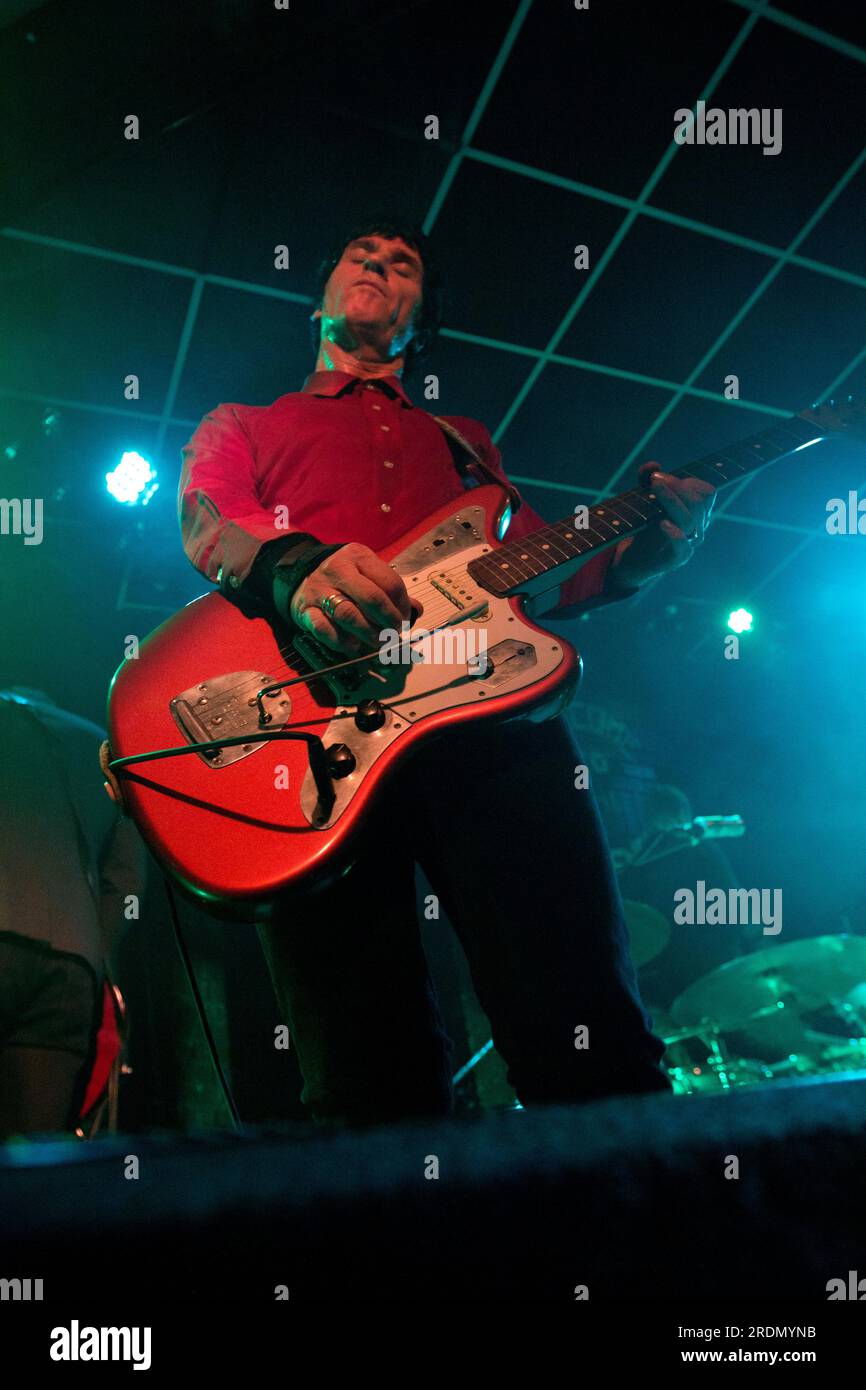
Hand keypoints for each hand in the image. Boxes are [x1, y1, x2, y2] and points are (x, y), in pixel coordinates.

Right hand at [289, 542, 419, 655]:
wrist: (302, 577)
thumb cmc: (344, 580)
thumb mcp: (367, 574)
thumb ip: (391, 591)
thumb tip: (417, 610)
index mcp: (358, 557)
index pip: (390, 583)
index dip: (402, 606)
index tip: (404, 619)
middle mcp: (338, 570)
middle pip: (372, 598)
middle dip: (389, 621)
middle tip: (395, 633)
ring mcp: (319, 590)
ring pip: (348, 614)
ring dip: (368, 634)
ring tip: (378, 642)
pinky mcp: (305, 610)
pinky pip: (325, 629)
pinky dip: (342, 642)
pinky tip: (352, 646)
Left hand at [610, 463, 715, 587]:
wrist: (632, 559)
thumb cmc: (644, 527)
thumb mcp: (644, 498)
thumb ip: (646, 478)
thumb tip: (653, 465)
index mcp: (697, 512)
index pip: (707, 492)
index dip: (687, 481)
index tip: (659, 476)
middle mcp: (697, 527)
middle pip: (698, 502)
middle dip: (676, 486)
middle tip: (655, 480)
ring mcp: (689, 544)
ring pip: (689, 519)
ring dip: (672, 501)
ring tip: (655, 489)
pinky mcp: (675, 559)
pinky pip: (682, 548)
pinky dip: (675, 534)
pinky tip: (662, 523)